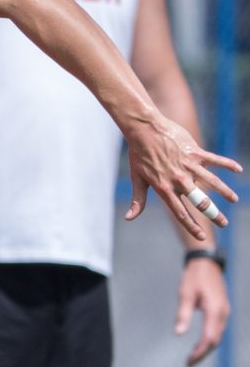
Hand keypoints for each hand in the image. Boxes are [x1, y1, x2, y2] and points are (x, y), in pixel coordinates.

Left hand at [124, 114, 239, 238]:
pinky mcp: (195, 153)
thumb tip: (128, 218)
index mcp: (165, 188)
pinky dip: (227, 164)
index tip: (200, 237)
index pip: (180, 213)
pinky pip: (215, 160)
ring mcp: (189, 166)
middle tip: (224, 223)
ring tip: (234, 199)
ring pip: (212, 182)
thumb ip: (138, 201)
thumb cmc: (139, 154)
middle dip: (213, 214)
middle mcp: (179, 180)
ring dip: (225, 191)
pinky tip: (238, 169)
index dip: (191, 226)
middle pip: (200, 201)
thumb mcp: (138, 179)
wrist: (144, 129)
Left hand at [175, 257, 229, 366]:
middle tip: (189, 363)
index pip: (209, 338)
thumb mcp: (185, 294)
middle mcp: (223, 313)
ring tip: (193, 357)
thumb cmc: (193, 277)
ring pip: (218, 336)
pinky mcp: (222, 309)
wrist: (206, 262)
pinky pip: (218, 329)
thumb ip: (183, 315)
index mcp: (215, 311)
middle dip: (203, 353)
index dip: (199, 352)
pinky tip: (200, 344)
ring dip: (207, 348)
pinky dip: (210, 339)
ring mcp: (225, 311)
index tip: (188, 361)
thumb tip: (178, 333)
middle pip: (216, 340)